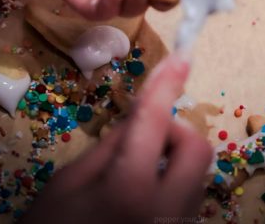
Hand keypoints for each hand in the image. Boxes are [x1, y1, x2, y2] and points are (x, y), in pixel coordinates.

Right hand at [20, 52, 211, 222]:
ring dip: (174, 157)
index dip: (165, 86)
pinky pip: (187, 196)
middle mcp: (166, 210)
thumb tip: (137, 119)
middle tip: (144, 136)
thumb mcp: (67, 184)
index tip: (180, 56)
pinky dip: (172, 180)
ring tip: (136, 168)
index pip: (154, 123)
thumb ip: (109, 146)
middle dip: (176, 132)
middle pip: (198, 150)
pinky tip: (142, 190)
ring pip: (197, 174)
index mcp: (130, 190)